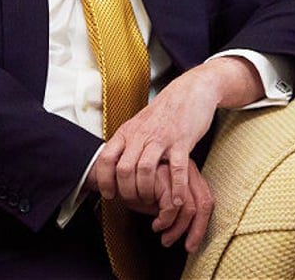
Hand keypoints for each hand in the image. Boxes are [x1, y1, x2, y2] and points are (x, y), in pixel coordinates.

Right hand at [90, 159, 212, 251]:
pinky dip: (164, 221)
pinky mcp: (160, 174)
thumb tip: (188, 231)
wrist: (107, 168)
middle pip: (203, 203)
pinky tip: (154, 225)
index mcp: (188, 171)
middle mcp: (184, 166)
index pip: (206, 199)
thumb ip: (172, 206)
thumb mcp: (156, 198)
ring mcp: (173, 169)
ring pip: (188, 207)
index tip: (190, 244)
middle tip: (175, 242)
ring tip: (161, 234)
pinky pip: (171, 205)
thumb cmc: (133, 184)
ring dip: (175, 228)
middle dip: (193, 230)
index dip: (201, 226)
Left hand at [94, 57, 262, 224]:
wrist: (190, 91)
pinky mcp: (181, 142)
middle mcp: (141, 135)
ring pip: (144, 170)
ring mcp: (161, 138)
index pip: (106, 158)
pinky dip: (175, 188)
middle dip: (127, 192)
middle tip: (134, 202)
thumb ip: (126, 142)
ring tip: (151, 202)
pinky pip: (176, 169)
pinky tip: (176, 200)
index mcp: (127, 132)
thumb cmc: (163, 112)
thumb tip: (111, 164)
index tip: (109, 194)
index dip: (104, 180)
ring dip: (146, 192)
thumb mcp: (138, 124)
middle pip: (124, 169)